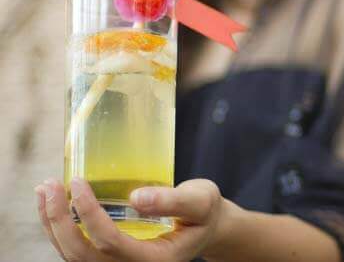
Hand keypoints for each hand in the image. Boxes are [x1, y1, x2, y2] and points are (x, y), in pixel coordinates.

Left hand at [35, 177, 230, 261]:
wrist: (206, 227)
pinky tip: (53, 204)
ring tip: (44, 190)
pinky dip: (59, 228)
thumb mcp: (199, 201)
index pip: (110, 242)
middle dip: (59, 221)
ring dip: (53, 224)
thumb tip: (136, 197)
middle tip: (49, 185)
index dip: (88, 214)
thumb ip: (172, 200)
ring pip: (73, 255)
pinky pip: (76, 250)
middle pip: (82, 254)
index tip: (78, 182)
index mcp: (153, 261)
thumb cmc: (204, 213)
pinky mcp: (109, 258)